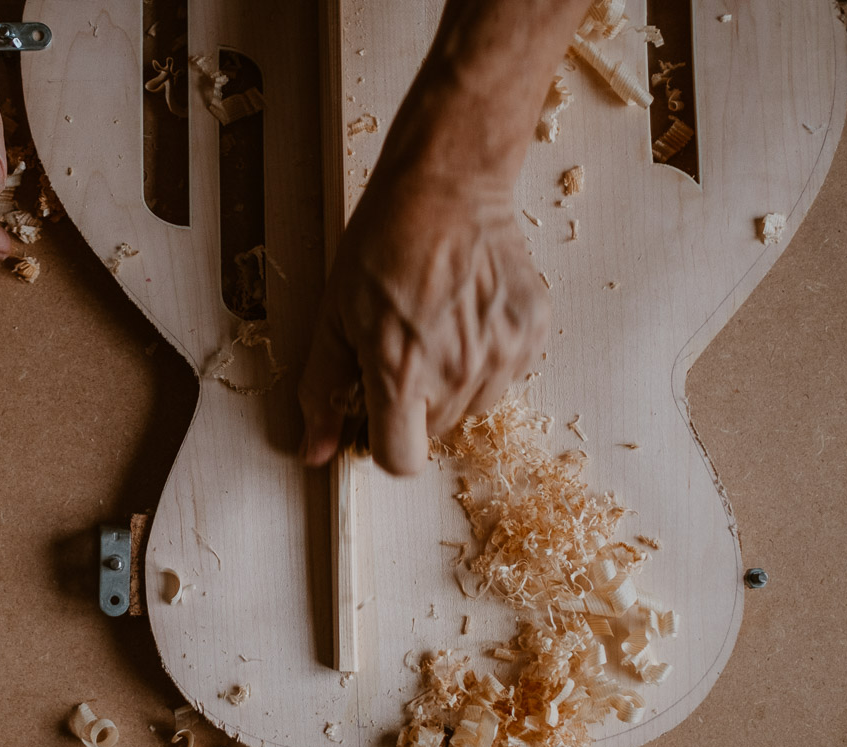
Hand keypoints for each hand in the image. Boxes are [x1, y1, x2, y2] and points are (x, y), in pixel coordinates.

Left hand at [298, 168, 549, 475]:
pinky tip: (467, 315)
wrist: (447, 187)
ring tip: (436, 327)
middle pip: (434, 432)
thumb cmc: (384, 243)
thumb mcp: (334, 317)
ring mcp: (501, 355)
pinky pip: (506, 374)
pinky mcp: (530, 332)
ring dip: (452, 383)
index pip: (400, 460)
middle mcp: (457, 373)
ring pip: (473, 407)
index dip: (383, 442)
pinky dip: (487, 356)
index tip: (378, 414)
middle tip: (403, 348)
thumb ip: (324, 390)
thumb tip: (316, 451)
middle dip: (414, 404)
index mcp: (401, 374)